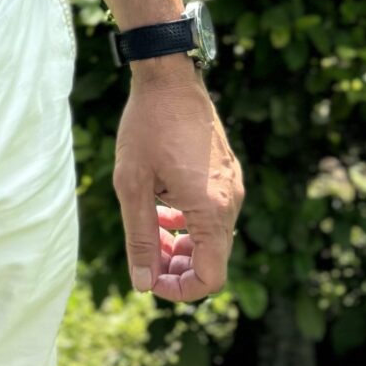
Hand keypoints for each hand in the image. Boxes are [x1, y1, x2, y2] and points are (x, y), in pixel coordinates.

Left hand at [112, 61, 243, 301]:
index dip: (181, 290)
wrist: (169, 76)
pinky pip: (215, 214)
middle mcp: (231, 200)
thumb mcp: (133, 185)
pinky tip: (164, 209)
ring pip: (214, 237)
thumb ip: (140, 238)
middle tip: (146, 258)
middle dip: (179, 269)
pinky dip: (191, 223)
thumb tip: (143, 283)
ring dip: (184, 246)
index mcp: (211, 209)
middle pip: (214, 260)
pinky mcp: (228, 172)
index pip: (211, 276)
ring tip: (151, 234)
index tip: (151, 279)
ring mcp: (233, 185)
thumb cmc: (147, 126)